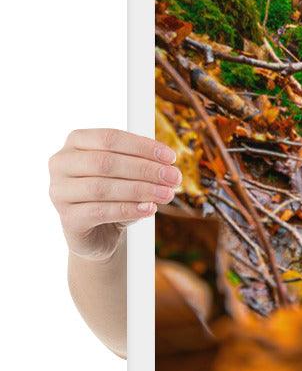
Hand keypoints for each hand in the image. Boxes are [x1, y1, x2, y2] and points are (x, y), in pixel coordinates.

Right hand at [49, 128, 179, 260]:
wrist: (98, 232)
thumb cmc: (114, 196)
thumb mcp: (128, 174)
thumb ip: (143, 164)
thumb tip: (168, 166)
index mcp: (76, 143)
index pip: (110, 138)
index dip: (143, 146)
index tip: (171, 158)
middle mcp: (61, 164)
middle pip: (106, 162)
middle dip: (145, 169)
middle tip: (174, 178)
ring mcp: (59, 192)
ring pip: (102, 187)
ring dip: (141, 190)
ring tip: (167, 194)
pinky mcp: (67, 218)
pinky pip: (100, 211)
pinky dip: (129, 209)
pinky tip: (150, 209)